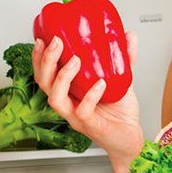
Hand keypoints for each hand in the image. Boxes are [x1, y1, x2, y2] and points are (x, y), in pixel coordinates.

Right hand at [32, 32, 143, 166]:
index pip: (46, 74)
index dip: (40, 57)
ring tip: (75, 60)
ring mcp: (76, 116)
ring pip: (56, 99)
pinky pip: (83, 111)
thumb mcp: (122, 79)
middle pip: (45, 83)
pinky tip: (100, 83)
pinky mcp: (90, 126)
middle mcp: (68, 104)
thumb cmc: (121, 113)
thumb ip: (124, 58)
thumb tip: (128, 35)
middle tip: (57, 42)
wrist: (131, 137)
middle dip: (46, 61)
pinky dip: (90, 96)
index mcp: (70, 92)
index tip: (42, 38)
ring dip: (62, 77)